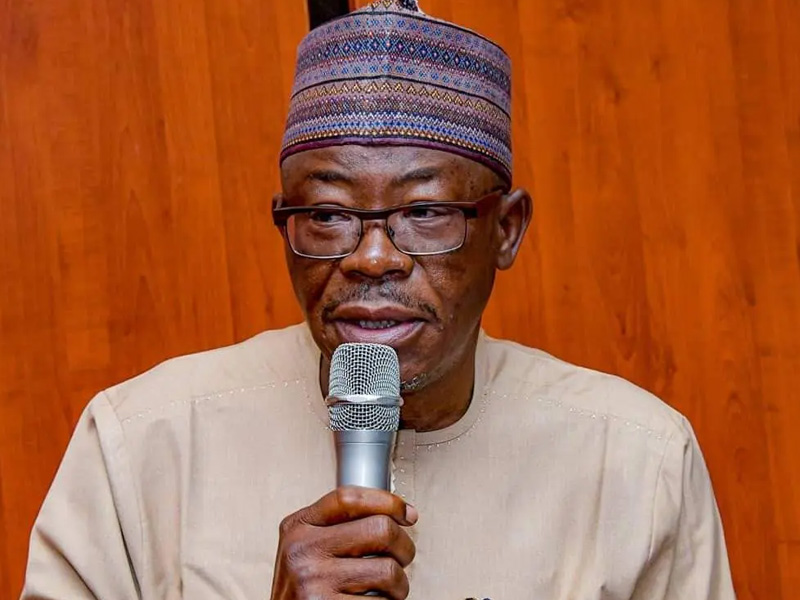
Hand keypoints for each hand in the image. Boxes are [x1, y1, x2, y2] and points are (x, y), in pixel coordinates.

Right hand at [270, 486, 418, 598]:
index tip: (407, 513)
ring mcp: (313, 581)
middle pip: (380, 529)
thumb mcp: (309, 547)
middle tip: (402, 558)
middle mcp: (302, 550)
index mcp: (298, 526)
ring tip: (387, 589)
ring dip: (399, 584)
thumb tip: (401, 513)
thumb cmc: (304, 590)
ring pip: (388, 570)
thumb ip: (340, 526)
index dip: (387, 501)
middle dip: (403, 547)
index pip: (350, 498)